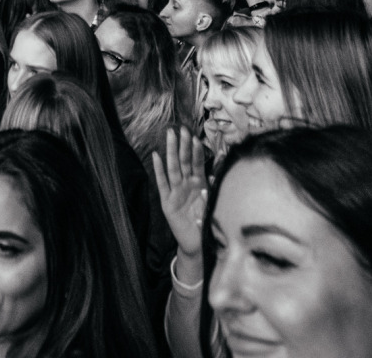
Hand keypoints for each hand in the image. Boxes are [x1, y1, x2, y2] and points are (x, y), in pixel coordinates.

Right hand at [151, 127, 207, 258]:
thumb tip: (215, 176)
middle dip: (182, 145)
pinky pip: (162, 184)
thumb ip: (213, 190)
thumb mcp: (214, 204)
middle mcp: (186, 185)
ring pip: (173, 168)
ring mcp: (176, 192)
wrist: (197, 244)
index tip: (195, 135)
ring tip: (169, 135)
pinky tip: (155, 156)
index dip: (196, 150)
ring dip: (171, 152)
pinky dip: (159, 170)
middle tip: (181, 128)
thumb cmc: (207, 223)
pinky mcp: (167, 202)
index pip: (197, 163)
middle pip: (184, 161)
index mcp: (199, 184)